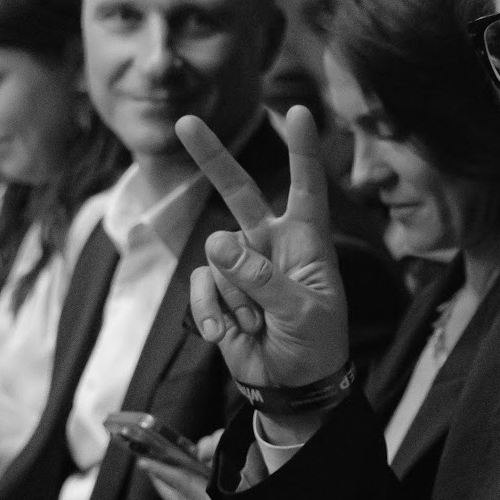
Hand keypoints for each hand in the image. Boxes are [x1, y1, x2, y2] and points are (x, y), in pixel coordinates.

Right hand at [178, 107, 349, 438]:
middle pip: (237, 191)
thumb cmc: (314, 345)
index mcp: (307, 241)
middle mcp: (270, 244)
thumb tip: (218, 242)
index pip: (306, 187)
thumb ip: (262, 278)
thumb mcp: (301, 311)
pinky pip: (200, 285)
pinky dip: (210, 311)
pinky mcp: (216, 290)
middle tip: (185, 121)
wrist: (291, 388)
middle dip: (211, 157)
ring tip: (257, 324)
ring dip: (233, 296)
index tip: (298, 111)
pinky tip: (226, 334)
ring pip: (216, 256)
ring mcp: (239, 265)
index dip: (302, 150)